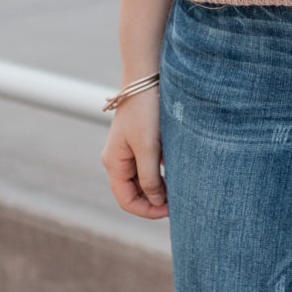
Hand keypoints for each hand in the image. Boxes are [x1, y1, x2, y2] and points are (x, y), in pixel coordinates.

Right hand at [101, 87, 167, 219]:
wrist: (145, 80)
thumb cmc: (145, 112)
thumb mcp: (149, 148)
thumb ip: (150, 178)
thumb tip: (155, 202)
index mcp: (113, 163)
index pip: (126, 200)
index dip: (146, 211)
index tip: (170, 211)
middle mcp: (117, 160)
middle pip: (133, 193)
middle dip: (153, 202)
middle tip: (178, 204)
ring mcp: (127, 152)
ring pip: (141, 182)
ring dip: (158, 190)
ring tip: (178, 192)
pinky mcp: (138, 144)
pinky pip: (146, 168)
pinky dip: (160, 176)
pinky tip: (175, 176)